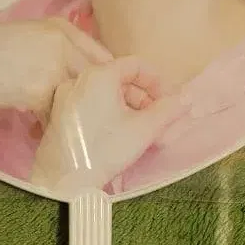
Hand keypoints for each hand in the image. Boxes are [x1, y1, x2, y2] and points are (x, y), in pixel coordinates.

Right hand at [0, 17, 112, 127]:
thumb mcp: (25, 41)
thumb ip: (54, 52)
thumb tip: (77, 79)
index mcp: (61, 26)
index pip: (100, 55)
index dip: (108, 81)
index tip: (107, 100)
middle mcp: (64, 41)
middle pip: (99, 77)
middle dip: (102, 101)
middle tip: (96, 122)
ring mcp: (55, 64)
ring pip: (81, 96)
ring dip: (75, 115)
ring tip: (65, 129)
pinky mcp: (41, 89)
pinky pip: (59, 113)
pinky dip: (51, 125)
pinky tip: (36, 132)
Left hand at [30, 57, 189, 193]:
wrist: (64, 179)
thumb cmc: (105, 150)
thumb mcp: (144, 129)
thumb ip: (168, 110)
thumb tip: (186, 99)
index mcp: (99, 76)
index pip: (135, 64)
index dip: (156, 80)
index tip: (168, 99)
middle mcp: (79, 80)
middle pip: (119, 79)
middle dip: (143, 97)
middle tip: (158, 118)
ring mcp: (65, 97)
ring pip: (105, 93)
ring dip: (127, 106)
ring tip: (141, 129)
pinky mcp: (59, 114)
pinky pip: (90, 103)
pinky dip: (108, 112)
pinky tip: (119, 133)